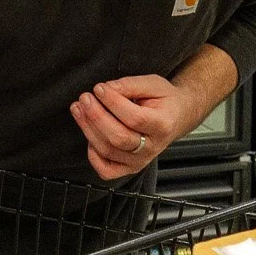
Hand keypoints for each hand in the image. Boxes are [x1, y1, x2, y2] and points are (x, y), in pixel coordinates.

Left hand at [70, 74, 199, 179]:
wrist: (176, 117)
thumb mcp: (153, 84)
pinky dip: (93, 156)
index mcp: (162, 125)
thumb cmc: (164, 100)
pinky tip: (90, 135)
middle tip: (85, 98)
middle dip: (96, 116)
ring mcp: (140, 161)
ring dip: (88, 129)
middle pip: (119, 137)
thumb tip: (106, 89)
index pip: (134, 118)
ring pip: (108, 150)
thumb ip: (130, 85)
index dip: (113, 103)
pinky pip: (106, 170)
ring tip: (79, 109)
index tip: (99, 88)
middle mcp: (152, 147)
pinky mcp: (129, 168)